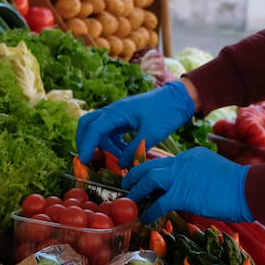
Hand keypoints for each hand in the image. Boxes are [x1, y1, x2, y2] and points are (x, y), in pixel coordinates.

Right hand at [75, 81, 195, 166]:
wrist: (179, 99)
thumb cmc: (167, 112)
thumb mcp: (151, 134)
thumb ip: (135, 150)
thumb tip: (122, 164)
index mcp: (117, 112)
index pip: (93, 128)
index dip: (86, 145)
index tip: (84, 161)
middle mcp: (114, 111)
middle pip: (88, 124)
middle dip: (85, 142)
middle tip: (89, 160)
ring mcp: (119, 115)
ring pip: (100, 131)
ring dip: (104, 146)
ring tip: (118, 161)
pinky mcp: (126, 119)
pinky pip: (112, 133)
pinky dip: (113, 144)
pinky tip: (125, 154)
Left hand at [123, 147, 252, 223]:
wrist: (247, 189)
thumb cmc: (236, 185)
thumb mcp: (211, 173)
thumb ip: (195, 177)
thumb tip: (185, 192)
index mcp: (190, 155)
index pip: (164, 162)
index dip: (151, 170)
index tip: (143, 178)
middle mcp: (182, 162)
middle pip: (150, 165)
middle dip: (135, 175)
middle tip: (126, 185)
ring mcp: (181, 177)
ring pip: (150, 179)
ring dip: (137, 191)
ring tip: (131, 201)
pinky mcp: (183, 194)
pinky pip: (159, 203)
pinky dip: (150, 211)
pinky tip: (146, 218)